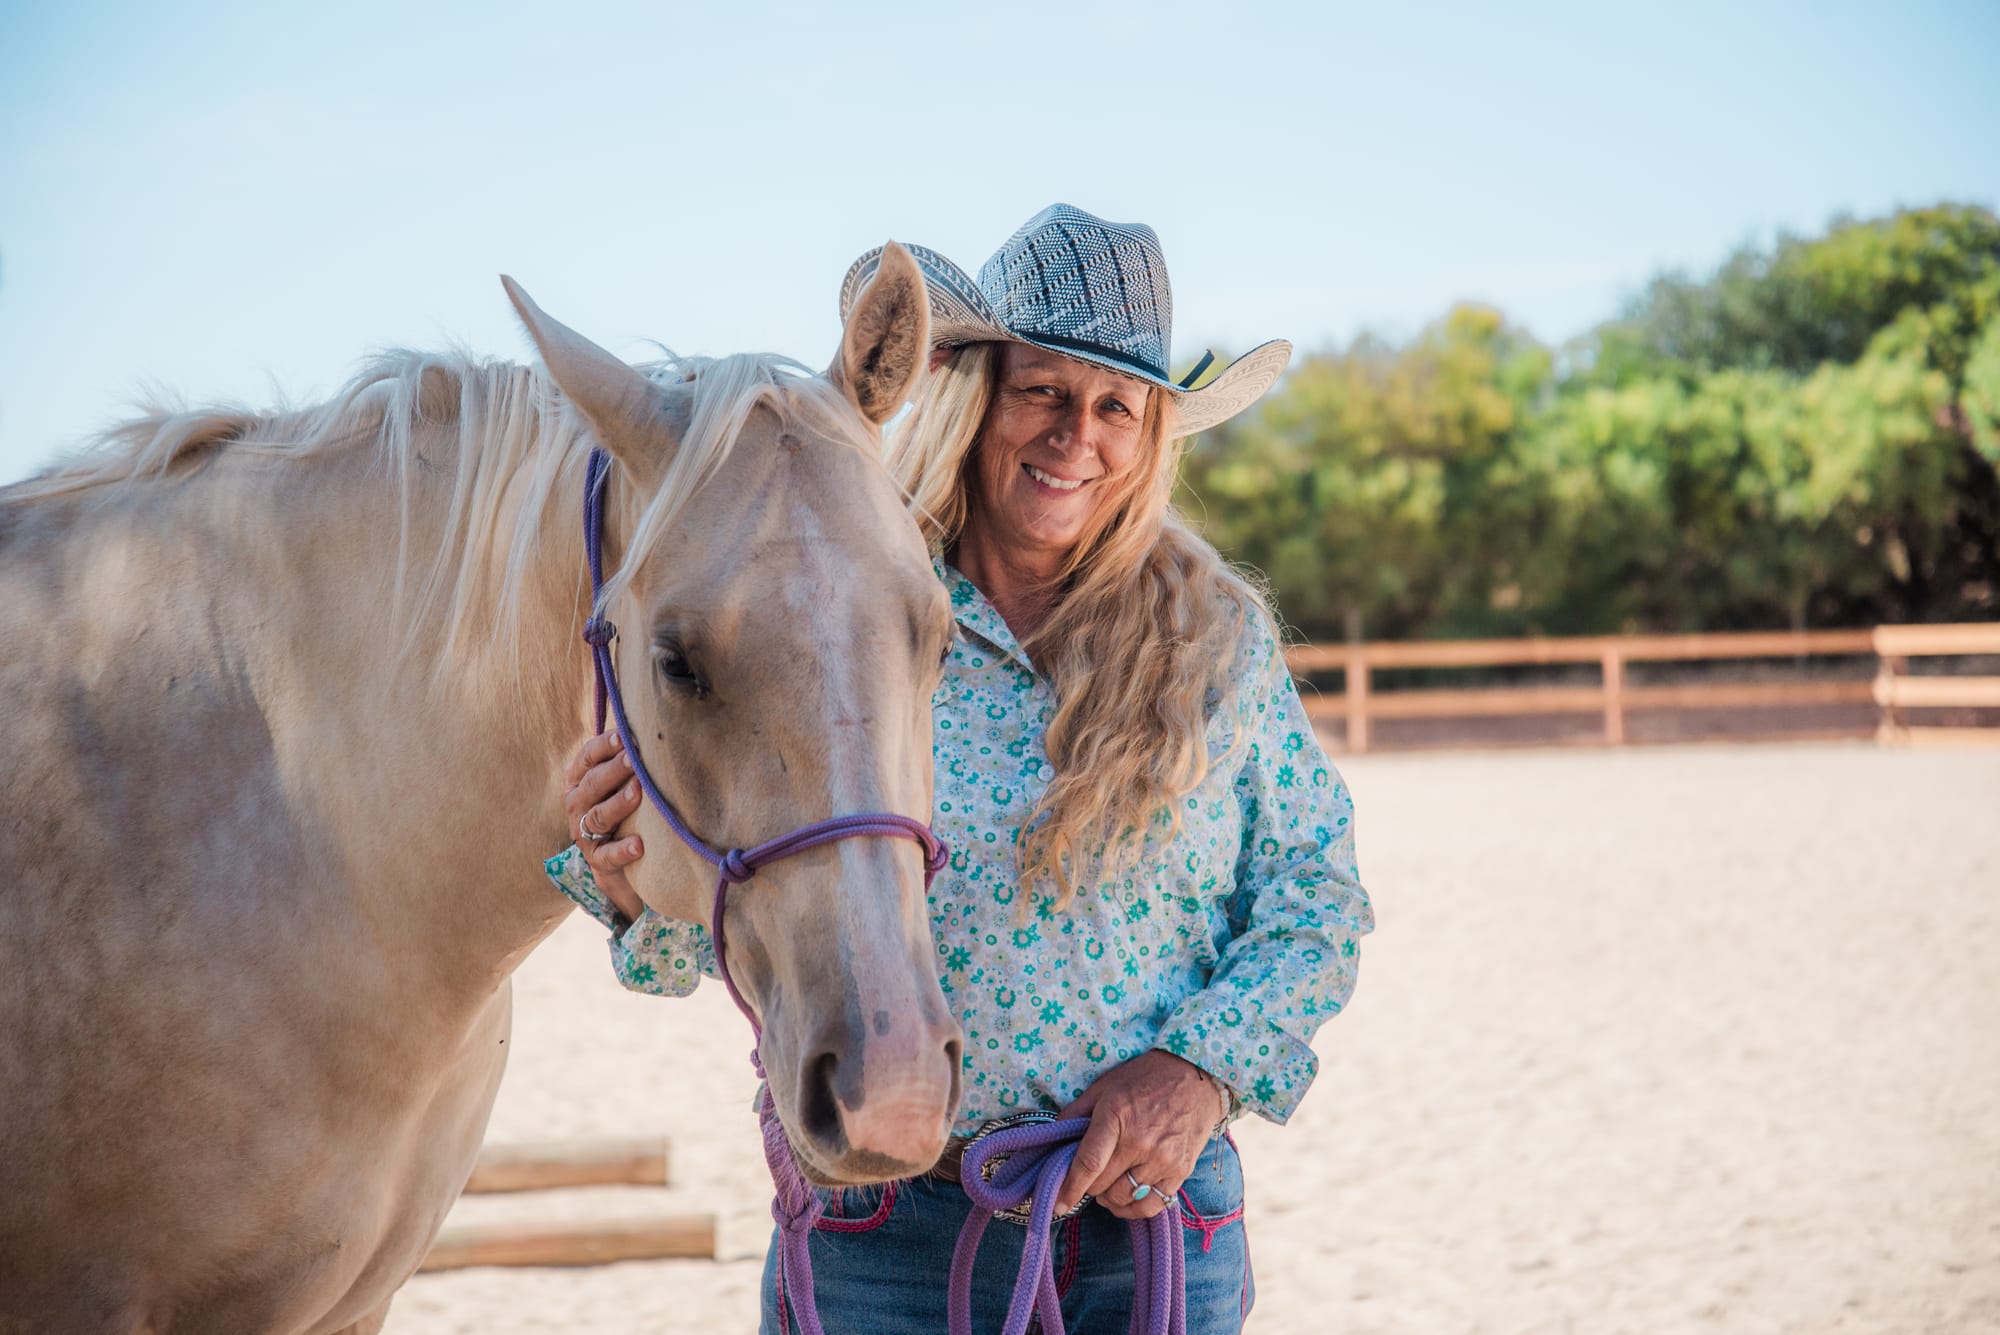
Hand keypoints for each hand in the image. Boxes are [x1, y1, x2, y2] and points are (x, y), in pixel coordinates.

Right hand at [563, 730, 644, 921]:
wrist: (617, 858)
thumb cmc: (621, 805)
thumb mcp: (617, 780)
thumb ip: (625, 754)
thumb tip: (649, 719)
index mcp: (579, 780)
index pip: (587, 758)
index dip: (603, 746)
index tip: (622, 736)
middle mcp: (577, 805)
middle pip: (593, 784)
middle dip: (613, 770)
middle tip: (634, 758)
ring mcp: (584, 834)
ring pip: (599, 816)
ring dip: (618, 803)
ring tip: (637, 792)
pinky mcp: (598, 860)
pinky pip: (609, 855)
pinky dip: (623, 850)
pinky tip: (639, 846)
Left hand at [1052, 1050, 1225, 1220]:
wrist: (1197, 1076)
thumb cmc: (1146, 1078)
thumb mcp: (1105, 1086)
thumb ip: (1076, 1112)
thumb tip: (1052, 1138)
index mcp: (1116, 1116)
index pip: (1088, 1164)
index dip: (1069, 1188)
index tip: (1058, 1203)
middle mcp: (1140, 1142)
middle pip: (1102, 1185)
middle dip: (1089, 1187)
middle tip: (1090, 1178)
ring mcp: (1163, 1159)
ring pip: (1123, 1198)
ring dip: (1109, 1198)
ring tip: (1108, 1185)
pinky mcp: (1181, 1172)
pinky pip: (1151, 1206)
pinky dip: (1133, 1208)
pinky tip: (1127, 1197)